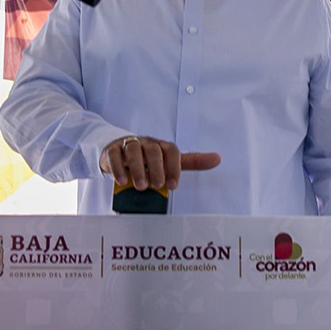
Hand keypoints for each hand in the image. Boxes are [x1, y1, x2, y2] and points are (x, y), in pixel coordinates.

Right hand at [100, 135, 220, 190]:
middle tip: (157, 185)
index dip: (174, 167)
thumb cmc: (148, 158)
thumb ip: (192, 161)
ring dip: (138, 168)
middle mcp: (146, 143)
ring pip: (133, 150)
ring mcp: (128, 144)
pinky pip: (114, 155)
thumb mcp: (170, 161)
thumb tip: (218, 158)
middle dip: (156, 168)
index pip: (171, 150)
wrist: (119, 150)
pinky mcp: (112, 150)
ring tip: (141, 186)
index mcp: (161, 145)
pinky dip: (118, 167)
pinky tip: (122, 180)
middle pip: (153, 150)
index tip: (173, 186)